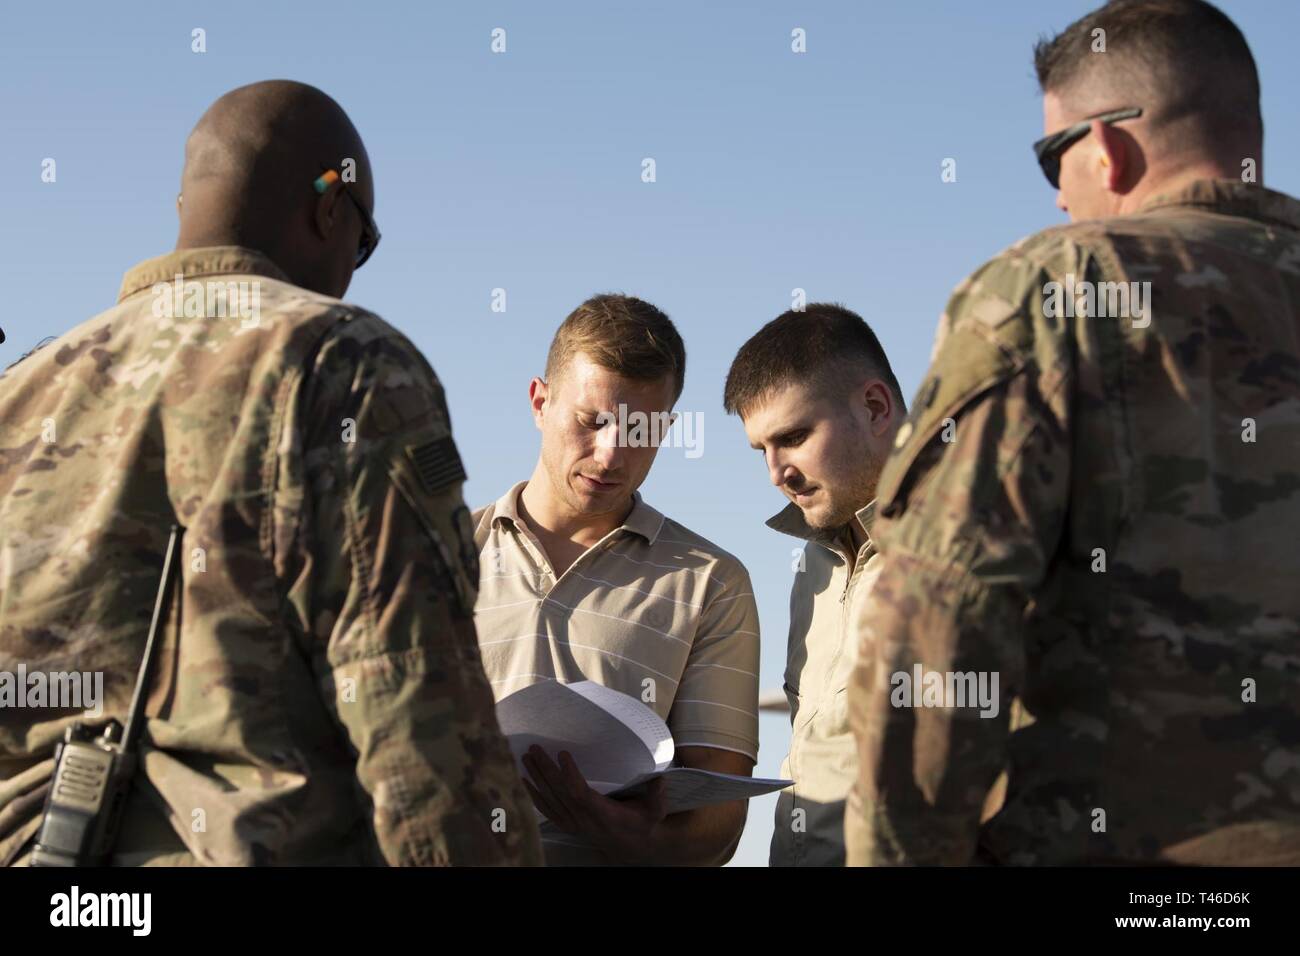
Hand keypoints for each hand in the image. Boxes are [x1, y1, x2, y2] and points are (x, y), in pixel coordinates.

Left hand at [521, 745, 668, 863]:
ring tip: (526, 757)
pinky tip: (525, 780)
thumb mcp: (655, 811)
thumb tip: (660, 780)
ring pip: (550, 800)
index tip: (562, 753)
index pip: (580, 794)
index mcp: (603, 814)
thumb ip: (657, 796)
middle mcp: (584, 820)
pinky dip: (534, 795)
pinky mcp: (568, 825)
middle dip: (545, 770)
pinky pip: (547, 810)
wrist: (632, 846)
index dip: (570, 775)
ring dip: (537, 778)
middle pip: (559, 794)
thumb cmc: (642, 823)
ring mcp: (574, 824)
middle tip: (535, 749)